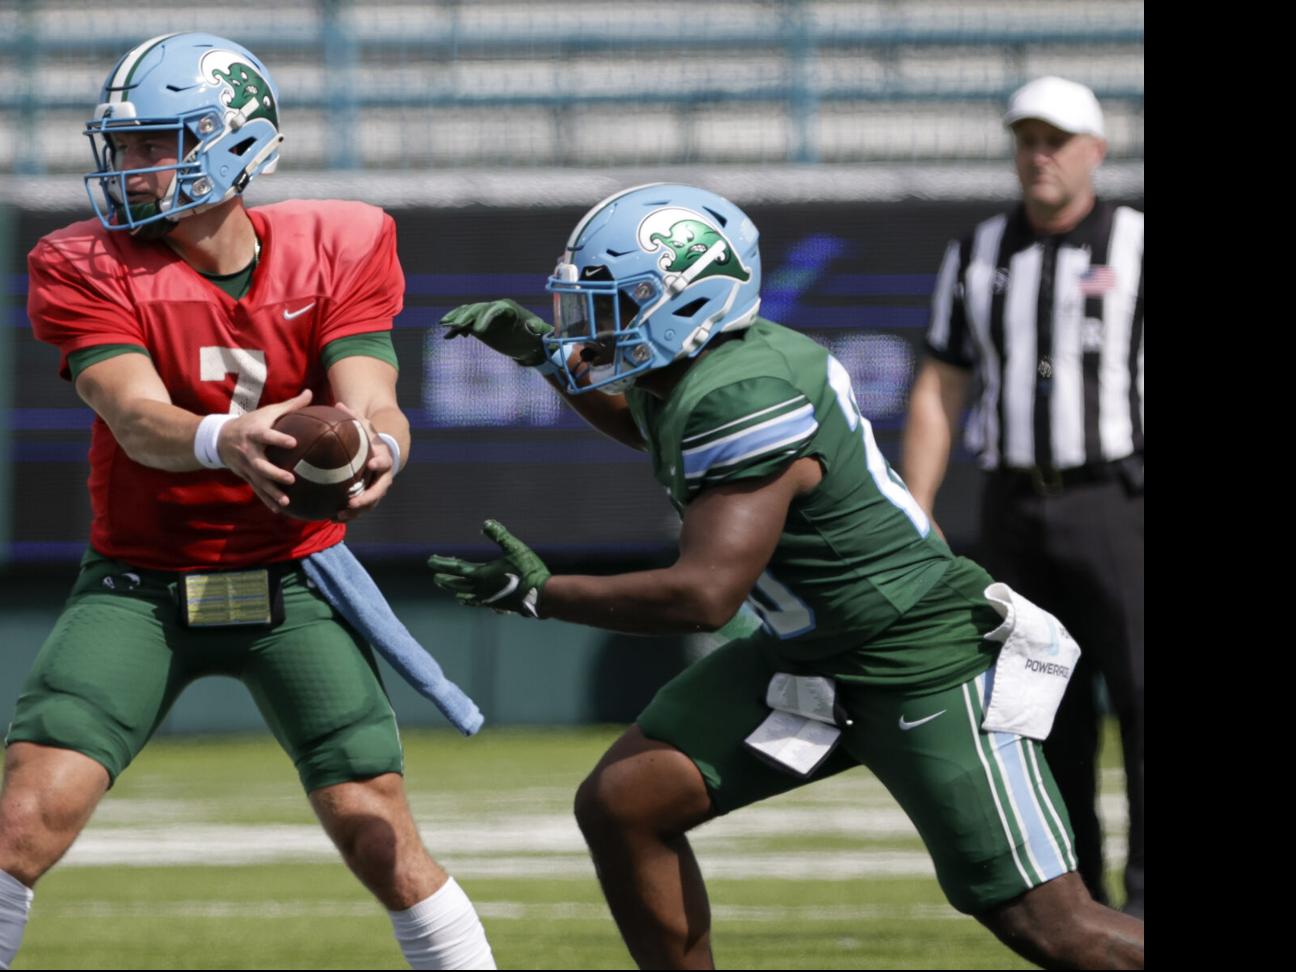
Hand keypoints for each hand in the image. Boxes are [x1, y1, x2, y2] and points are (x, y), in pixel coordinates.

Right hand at [217, 389, 313, 512]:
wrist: (220, 437)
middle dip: (274, 473)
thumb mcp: (267, 411)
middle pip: (260, 464)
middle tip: (291, 479)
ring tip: (286, 502)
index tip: (293, 443)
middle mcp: (248, 452)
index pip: (266, 436)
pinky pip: (257, 490)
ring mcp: (246, 466)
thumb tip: (311, 392)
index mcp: (254, 433)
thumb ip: (290, 405)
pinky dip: (267, 500)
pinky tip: (280, 510)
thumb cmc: (251, 422)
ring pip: (259, 481)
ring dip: (272, 492)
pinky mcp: (246, 476)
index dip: (278, 439)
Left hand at [332, 401, 393, 522]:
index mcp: (384, 460)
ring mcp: (377, 489)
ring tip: (339, 516)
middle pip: (378, 491)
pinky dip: (348, 514)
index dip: (379, 463)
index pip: (384, 462)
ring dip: (355, 512)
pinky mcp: (368, 497)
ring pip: (369, 504)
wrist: (381, 454)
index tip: (370, 464)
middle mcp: (383, 478)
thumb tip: (338, 404)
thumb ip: (353, 417)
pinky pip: (360, 508)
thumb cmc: (370, 439)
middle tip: (352, 502)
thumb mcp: (364, 426)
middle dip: (366, 498)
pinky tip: (331, 518)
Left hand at [428, 520, 551, 617]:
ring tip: (452, 591)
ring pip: (467, 596)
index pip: (456, 569)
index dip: (442, 564)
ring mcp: (489, 599)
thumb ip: (500, 535)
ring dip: (457, 591)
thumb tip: (486, 522)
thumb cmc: (528, 571)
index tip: (430, 561)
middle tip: (436, 577)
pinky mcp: (498, 606)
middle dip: (445, 580)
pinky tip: (473, 601)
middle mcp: (481, 589)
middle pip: (458, 585)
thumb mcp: (515, 548)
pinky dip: (471, 601)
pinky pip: (479, 603)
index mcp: (482, 575)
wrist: (543, 596)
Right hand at [441, 299, 552, 366]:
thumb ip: (537, 328)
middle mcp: (494, 309)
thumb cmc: (535, 337)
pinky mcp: (478, 326)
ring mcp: (484, 316)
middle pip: (477, 309)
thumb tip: (535, 326)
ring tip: (445, 325)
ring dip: (456, 318)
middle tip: (456, 326)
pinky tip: (448, 336)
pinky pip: (465, 325)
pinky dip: (456, 329)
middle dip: (466, 316)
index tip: (478, 331)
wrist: (527, 344)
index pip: (494, 309)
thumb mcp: (539, 333)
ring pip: (468, 314)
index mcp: (508, 308)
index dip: (485, 317)